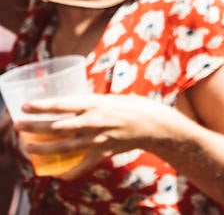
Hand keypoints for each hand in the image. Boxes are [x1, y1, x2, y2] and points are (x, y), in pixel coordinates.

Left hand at [18, 94, 182, 179]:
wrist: (155, 125)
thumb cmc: (136, 107)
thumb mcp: (113, 98)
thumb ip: (94, 103)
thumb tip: (77, 104)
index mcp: (95, 104)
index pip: (62, 104)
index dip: (41, 106)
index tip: (24, 105)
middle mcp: (93, 121)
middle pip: (56, 126)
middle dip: (34, 126)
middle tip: (18, 125)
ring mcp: (96, 138)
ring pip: (63, 146)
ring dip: (43, 147)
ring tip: (28, 147)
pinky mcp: (102, 152)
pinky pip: (81, 166)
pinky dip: (69, 173)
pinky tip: (58, 175)